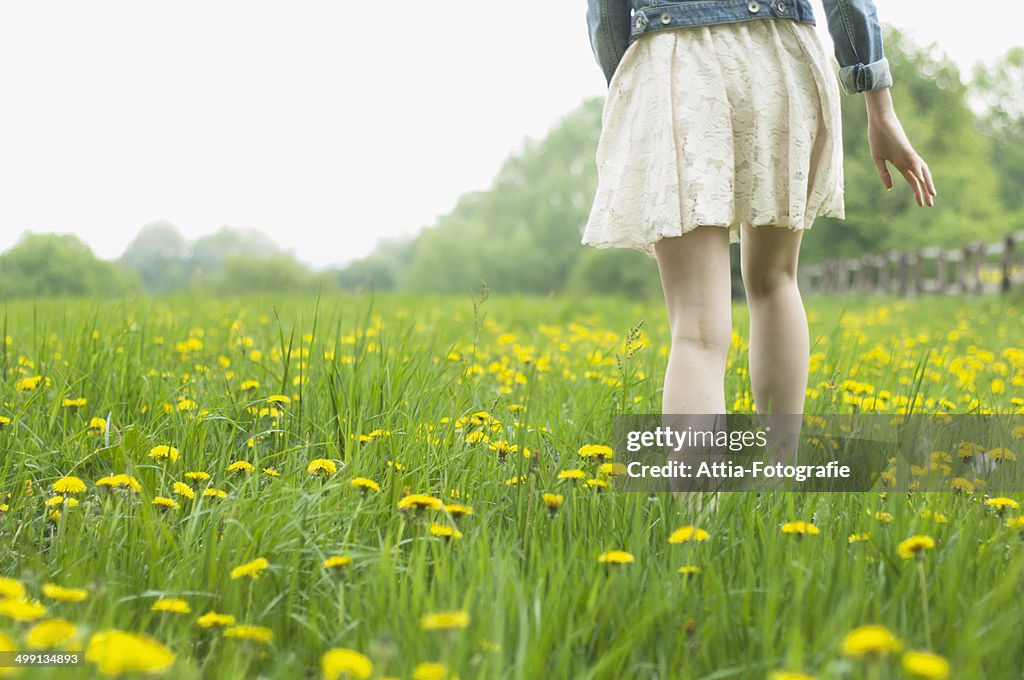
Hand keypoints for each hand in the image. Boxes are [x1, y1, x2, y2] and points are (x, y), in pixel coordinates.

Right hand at [864, 89, 936, 206]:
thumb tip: (890, 188)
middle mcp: (908, 161)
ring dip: (927, 183)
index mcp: (900, 164)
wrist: (879, 122)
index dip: (917, 193)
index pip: (912, 181)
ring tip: (932, 195)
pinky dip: (919, 170)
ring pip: (922, 171)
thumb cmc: (878, 138)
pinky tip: (921, 179)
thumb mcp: (878, 159)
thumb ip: (884, 174)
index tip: (921, 204)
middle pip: (920, 179)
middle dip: (925, 192)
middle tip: (930, 205)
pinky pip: (915, 161)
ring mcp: (909, 155)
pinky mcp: (907, 148)